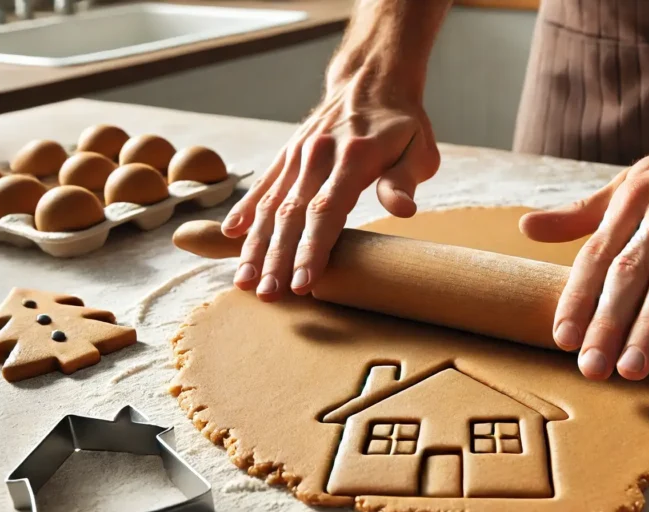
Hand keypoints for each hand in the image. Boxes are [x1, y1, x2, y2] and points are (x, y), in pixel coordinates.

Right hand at [221, 68, 439, 300]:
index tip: (304, 283)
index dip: (313, 249)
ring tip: (245, 280)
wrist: (372, 80)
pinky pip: (264, 185)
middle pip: (292, 214)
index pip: (327, 211)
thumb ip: (404, 181)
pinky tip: (230, 236)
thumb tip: (403, 211)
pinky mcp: (287, 154)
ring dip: (256, 244)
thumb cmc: (402, 125)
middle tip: (268, 294)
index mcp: (353, 157)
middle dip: (278, 258)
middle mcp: (318, 155)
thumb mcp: (418, 149)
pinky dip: (246, 210)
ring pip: (272, 204)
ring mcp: (298, 154)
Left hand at [520, 115, 648, 380]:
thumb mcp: (635, 182)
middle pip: (629, 270)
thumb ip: (584, 213)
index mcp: (632, 194)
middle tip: (593, 369)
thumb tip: (526, 229)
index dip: (578, 297)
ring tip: (633, 368)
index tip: (563, 339)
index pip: (597, 253)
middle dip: (607, 322)